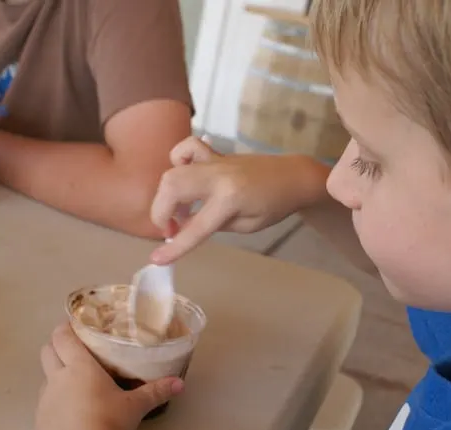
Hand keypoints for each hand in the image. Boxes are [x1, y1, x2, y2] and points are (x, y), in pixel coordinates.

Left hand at [36, 323, 183, 429]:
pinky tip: (71, 412)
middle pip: (47, 351)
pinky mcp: (40, 421)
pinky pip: (45, 403)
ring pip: (45, 377)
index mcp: (79, 366)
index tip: (75, 324)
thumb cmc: (109, 422)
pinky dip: (55, 401)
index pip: (62, 336)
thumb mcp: (136, 406)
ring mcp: (45, 400)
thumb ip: (156, 391)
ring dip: (56, 374)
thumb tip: (179, 383)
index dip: (65, 327)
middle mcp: (57, 378)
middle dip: (57, 346)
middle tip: (76, 349)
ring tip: (75, 382)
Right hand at [149, 136, 329, 263]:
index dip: (175, 247)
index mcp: (230, 199)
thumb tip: (183, 228)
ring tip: (178, 211)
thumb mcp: (246, 226)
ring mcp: (215, 161)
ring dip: (166, 194)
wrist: (293, 176)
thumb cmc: (274, 206)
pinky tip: (185, 176)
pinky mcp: (216, 153)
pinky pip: (188, 148)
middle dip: (161, 212)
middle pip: (172, 188)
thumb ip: (212, 226)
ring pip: (174, 170)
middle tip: (171, 229)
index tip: (157, 260)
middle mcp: (218, 176)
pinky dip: (178, 160)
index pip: (195, 228)